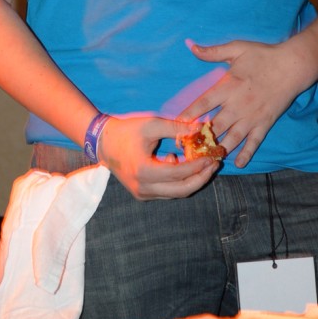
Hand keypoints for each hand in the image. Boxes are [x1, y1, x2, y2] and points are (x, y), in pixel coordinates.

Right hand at [97, 114, 219, 200]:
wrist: (103, 142)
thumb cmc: (126, 130)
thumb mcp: (152, 125)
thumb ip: (176, 128)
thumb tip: (201, 128)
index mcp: (143, 171)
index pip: (179, 173)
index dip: (198, 166)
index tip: (212, 156)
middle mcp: (143, 188)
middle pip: (181, 190)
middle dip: (201, 177)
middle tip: (214, 164)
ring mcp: (142, 194)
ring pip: (176, 193)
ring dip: (192, 180)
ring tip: (205, 164)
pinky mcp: (142, 194)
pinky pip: (167, 191)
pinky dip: (179, 181)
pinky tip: (183, 164)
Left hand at [179, 40, 307, 168]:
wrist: (292, 66)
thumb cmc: (263, 55)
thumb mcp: (237, 48)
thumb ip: (213, 52)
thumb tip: (191, 46)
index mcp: (229, 86)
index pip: (204, 103)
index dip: (190, 115)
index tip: (177, 125)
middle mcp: (238, 105)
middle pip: (215, 126)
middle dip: (200, 138)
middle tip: (187, 148)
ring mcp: (252, 117)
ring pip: (232, 138)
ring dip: (218, 149)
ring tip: (206, 160)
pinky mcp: (265, 123)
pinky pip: (254, 142)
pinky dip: (246, 154)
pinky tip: (237, 163)